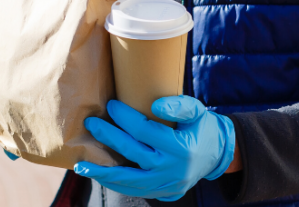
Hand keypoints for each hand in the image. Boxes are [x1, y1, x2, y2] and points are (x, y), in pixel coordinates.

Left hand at [74, 96, 235, 201]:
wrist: (216, 155)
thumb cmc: (203, 128)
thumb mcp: (198, 111)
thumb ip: (179, 106)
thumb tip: (155, 105)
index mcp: (181, 148)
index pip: (145, 131)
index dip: (126, 117)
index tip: (111, 105)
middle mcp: (171, 169)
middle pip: (132, 152)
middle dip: (109, 137)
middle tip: (91, 124)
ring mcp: (165, 185)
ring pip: (128, 180)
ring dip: (103, 173)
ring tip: (82, 165)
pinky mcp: (161, 193)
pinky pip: (133, 190)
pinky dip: (114, 184)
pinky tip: (98, 175)